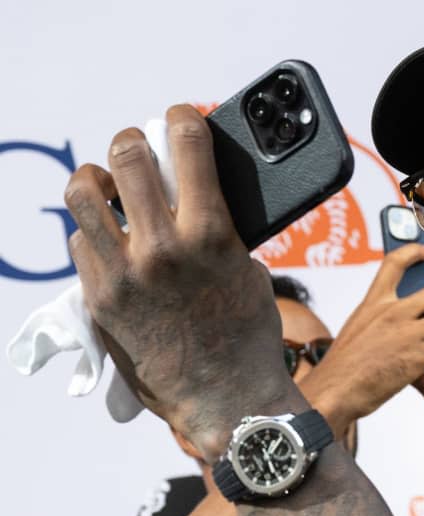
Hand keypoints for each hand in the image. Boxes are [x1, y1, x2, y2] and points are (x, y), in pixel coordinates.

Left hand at [65, 105, 300, 461]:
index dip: (183, 117)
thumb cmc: (248, 334)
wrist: (226, 397)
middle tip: (140, 149)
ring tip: (108, 186)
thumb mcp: (247, 268)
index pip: (186, 143)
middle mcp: (160, 248)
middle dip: (134, 140)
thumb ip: (218, 226)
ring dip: (96, 179)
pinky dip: (94, 233)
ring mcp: (123, 275)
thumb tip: (196, 195)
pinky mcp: (100, 300)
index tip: (181, 116)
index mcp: (209, 234)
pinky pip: (81, 244)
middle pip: (125, 156)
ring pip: (82, 195)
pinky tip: (113, 242)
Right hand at [296, 244, 423, 437]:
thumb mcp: (355, 331)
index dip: (410, 251)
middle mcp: (392, 311)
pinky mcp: (417, 355)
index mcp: (373, 303)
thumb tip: (388, 318)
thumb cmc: (342, 369)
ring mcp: (406, 332)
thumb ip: (375, 319)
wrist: (335, 392)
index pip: (393, 263)